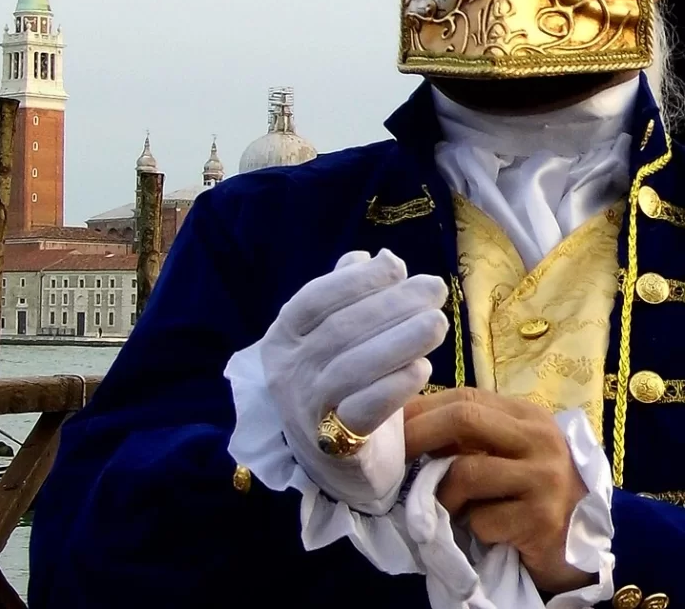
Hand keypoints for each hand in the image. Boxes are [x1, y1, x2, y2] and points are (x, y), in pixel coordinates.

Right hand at [259, 249, 448, 512]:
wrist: (334, 463)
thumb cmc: (339, 384)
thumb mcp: (333, 337)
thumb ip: (350, 294)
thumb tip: (381, 257)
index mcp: (283, 337)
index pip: (315, 298)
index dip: (356, 280)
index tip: (398, 267)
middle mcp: (287, 372)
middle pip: (340, 330)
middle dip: (392, 305)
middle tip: (436, 289)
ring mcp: (307, 410)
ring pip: (353, 368)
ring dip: (401, 341)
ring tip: (438, 323)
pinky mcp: (334, 446)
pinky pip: (365, 411)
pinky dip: (396, 387)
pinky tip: (423, 368)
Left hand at [404, 388, 591, 593]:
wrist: (583, 543)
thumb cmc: (534, 492)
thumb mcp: (509, 452)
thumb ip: (471, 436)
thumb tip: (407, 427)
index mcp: (528, 416)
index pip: (467, 397)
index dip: (423, 408)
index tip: (391, 424)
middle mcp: (540, 439)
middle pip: (466, 419)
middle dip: (420, 435)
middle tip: (394, 457)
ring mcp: (544, 479)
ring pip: (467, 472)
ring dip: (443, 494)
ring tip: (447, 507)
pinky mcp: (541, 521)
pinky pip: (482, 519)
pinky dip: (471, 527)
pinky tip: (483, 531)